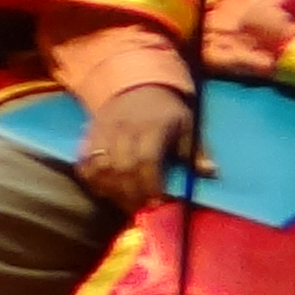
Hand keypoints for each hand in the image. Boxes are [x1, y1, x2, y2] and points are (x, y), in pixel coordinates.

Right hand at [75, 85, 198, 213]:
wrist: (135, 86)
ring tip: (124, 203)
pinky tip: (104, 190)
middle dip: (132, 193)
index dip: (150, 184)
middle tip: (141, 209)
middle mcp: (124, 129)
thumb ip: (196, 150)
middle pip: (122, 168)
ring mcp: (103, 132)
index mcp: (152, 126)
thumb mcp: (187, 124)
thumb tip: (210, 172)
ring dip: (111, 190)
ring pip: (100, 167)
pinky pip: (84, 163)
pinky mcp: (89, 136)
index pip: (146, 159)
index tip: (157, 201)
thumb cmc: (165, 110)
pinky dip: (91, 180)